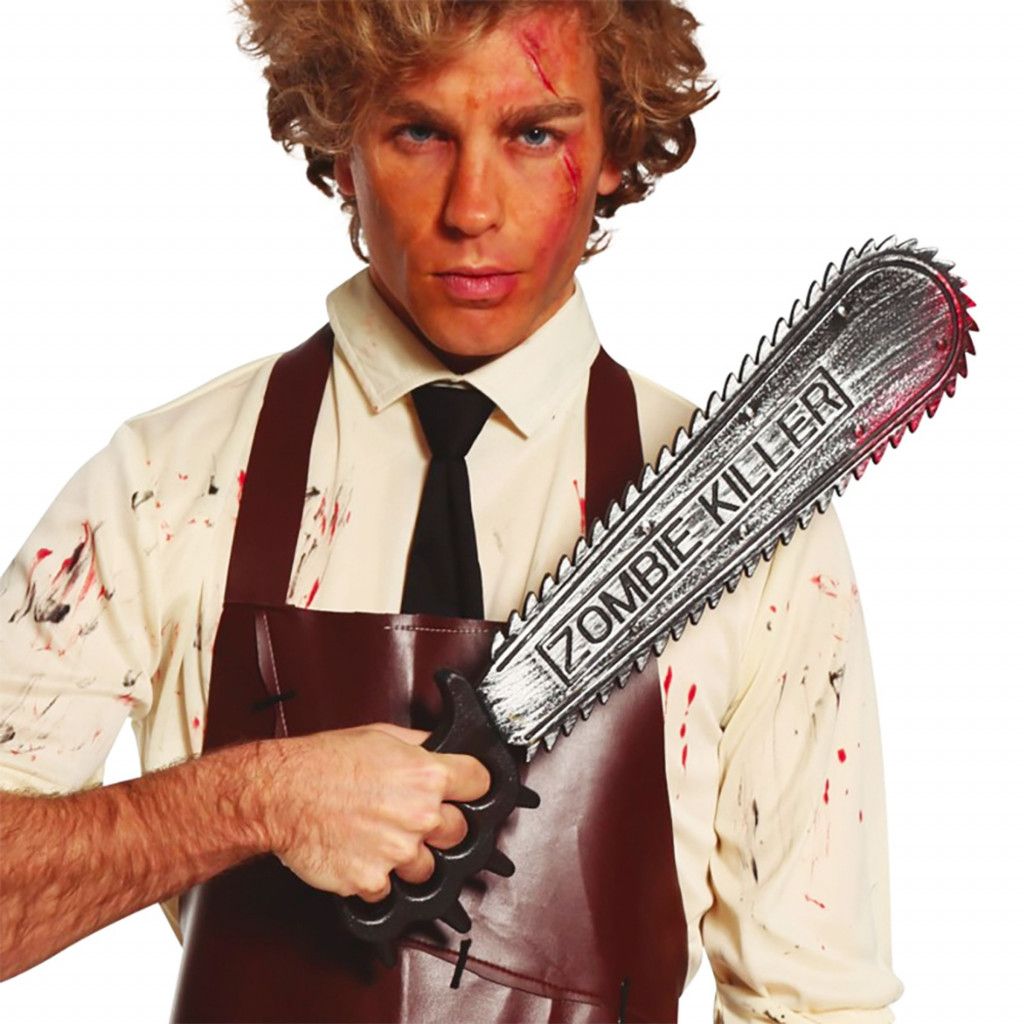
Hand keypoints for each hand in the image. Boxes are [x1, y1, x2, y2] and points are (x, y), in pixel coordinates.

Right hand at [255, 723, 489, 900]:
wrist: (281, 794)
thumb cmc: (324, 761)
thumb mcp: (382, 735)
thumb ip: (421, 746)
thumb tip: (443, 749)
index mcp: (427, 776)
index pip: (481, 783)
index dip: (473, 785)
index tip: (466, 791)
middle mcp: (419, 815)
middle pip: (461, 832)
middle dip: (443, 827)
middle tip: (416, 820)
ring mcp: (398, 852)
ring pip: (428, 868)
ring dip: (410, 858)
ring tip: (382, 839)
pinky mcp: (372, 882)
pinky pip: (389, 890)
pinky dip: (377, 878)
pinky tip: (361, 855)